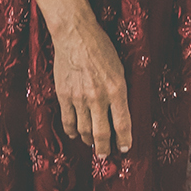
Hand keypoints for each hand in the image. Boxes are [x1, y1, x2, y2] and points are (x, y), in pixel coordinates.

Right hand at [51, 13, 131, 158]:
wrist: (76, 35)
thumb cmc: (101, 48)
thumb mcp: (119, 69)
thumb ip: (120, 92)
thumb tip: (120, 112)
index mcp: (117, 89)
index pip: (123, 124)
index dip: (125, 140)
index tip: (125, 148)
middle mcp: (99, 97)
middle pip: (102, 133)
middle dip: (105, 148)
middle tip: (106, 154)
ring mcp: (79, 98)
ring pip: (84, 130)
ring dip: (89, 141)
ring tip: (93, 145)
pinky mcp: (64, 95)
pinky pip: (68, 121)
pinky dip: (73, 131)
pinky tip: (76, 133)